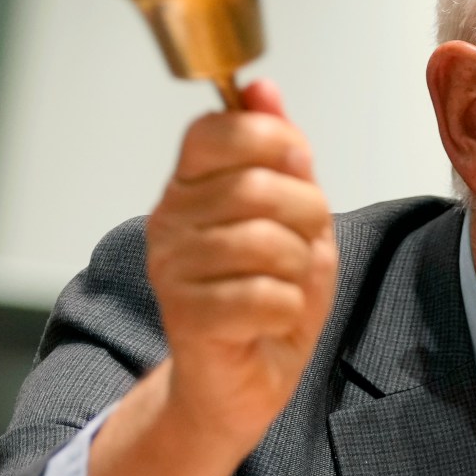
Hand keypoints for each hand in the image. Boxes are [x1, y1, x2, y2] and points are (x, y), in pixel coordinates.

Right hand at [90, 79, 337, 475]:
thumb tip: (263, 89)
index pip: (216, 130)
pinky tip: (273, 319)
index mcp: (188, 187)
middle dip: (306, 214)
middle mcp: (169, 222)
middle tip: (305, 245)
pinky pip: (264, 295)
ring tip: (288, 285)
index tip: (297, 169)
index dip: (271, 140)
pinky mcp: (189, 318)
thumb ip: (278, 155)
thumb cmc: (264, 300)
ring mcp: (174, 271)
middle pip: (256, 185)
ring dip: (299, 268)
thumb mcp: (288, 216)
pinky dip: (287, 308)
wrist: (239, 385)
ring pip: (265, 241)